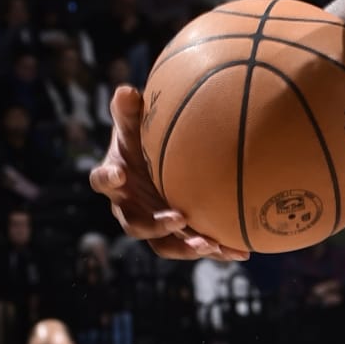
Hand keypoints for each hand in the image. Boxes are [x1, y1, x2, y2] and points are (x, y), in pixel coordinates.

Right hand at [90, 82, 248, 261]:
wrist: (157, 158)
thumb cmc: (142, 136)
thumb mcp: (134, 121)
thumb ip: (129, 109)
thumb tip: (126, 90)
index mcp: (115, 177)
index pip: (102, 180)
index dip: (108, 179)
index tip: (119, 175)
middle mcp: (130, 207)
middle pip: (136, 225)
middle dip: (156, 226)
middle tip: (178, 219)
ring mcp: (154, 224)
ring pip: (165, 245)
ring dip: (187, 247)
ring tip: (210, 246)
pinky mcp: (178, 235)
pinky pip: (195, 246)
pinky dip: (216, 250)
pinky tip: (241, 252)